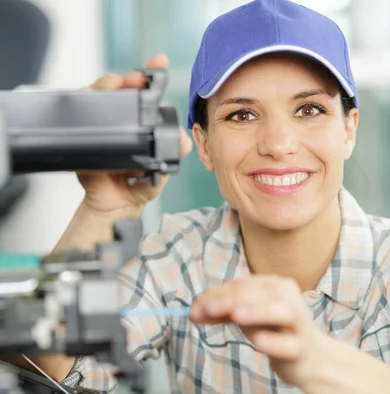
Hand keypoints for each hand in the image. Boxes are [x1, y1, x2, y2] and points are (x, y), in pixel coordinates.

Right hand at [77, 53, 192, 218]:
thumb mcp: (161, 170)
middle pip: (120, 90)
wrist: (117, 207)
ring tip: (116, 85)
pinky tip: (91, 103)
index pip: (145, 94)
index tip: (159, 62)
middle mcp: (120, 121)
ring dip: (104, 86)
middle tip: (136, 79)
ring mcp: (100, 127)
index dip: (151, 75)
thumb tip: (183, 141)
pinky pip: (78, 117)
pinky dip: (83, 107)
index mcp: (140, 124)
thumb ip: (173, 154)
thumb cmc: (138, 186)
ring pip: (97, 96)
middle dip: (128, 79)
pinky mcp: (83, 137)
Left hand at [190, 275, 323, 387]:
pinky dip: (274, 342)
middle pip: (261, 293)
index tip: (194, 309)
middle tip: (208, 310)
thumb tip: (194, 312)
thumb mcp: (246, 317)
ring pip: (282, 311)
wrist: (307, 359)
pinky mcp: (302, 348)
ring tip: (236, 316)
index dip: (217, 294)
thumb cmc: (273, 331)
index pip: (242, 285)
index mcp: (274, 286)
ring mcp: (298, 323)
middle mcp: (289, 299)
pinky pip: (289, 344)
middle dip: (231, 300)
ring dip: (258, 311)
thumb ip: (223, 311)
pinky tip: (259, 342)